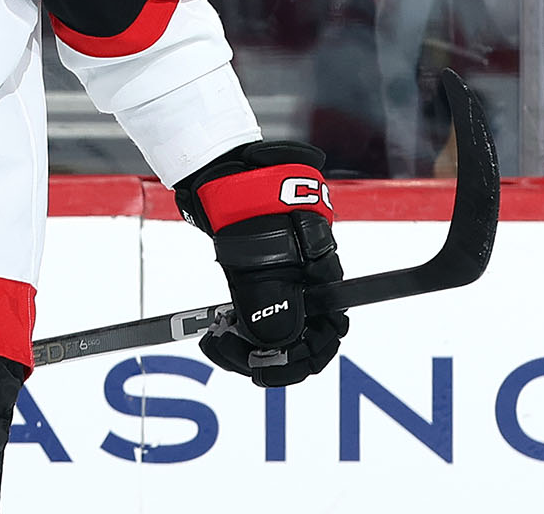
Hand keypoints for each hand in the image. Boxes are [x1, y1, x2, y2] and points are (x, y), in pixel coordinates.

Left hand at [174, 140, 347, 386]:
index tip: (261, 369)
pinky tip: (218, 333)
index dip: (300, 360)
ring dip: (249, 351)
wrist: (225, 174)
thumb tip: (274, 344)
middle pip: (303, 343)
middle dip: (271, 361)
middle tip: (229, 355)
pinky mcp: (257, 283)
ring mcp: (283, 285)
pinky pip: (257, 324)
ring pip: (277, 338)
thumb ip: (272, 296)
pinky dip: (239, 337)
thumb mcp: (262, 248)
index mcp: (322, 277)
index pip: (327, 335)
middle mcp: (308, 287)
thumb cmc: (251, 198)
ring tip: (217, 344)